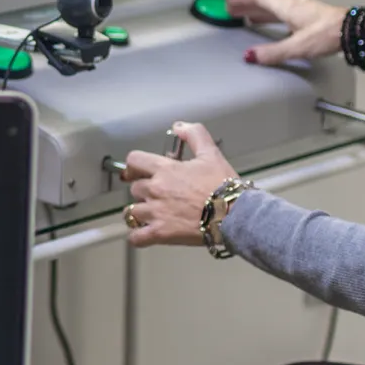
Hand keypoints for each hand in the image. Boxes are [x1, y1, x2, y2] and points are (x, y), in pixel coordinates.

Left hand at [120, 122, 236, 248]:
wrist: (233, 214)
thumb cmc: (224, 187)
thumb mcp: (211, 153)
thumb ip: (194, 135)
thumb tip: (179, 127)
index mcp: (165, 170)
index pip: (134, 161)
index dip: (134, 165)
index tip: (136, 171)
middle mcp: (156, 190)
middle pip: (134, 188)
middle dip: (144, 190)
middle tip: (157, 194)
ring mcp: (156, 213)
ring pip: (131, 212)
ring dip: (139, 213)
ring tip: (151, 214)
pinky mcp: (160, 234)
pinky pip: (136, 238)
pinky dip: (138, 236)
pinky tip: (145, 233)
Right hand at [226, 0, 345, 65]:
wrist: (355, 31)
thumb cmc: (330, 33)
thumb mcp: (297, 46)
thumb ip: (273, 52)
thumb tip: (252, 56)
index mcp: (288, 7)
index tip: (229, 3)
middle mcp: (295, 6)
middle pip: (265, 1)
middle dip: (248, 5)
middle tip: (234, 10)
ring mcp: (304, 11)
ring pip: (276, 8)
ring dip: (261, 12)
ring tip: (250, 18)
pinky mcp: (312, 19)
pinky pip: (286, 15)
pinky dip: (275, 18)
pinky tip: (277, 27)